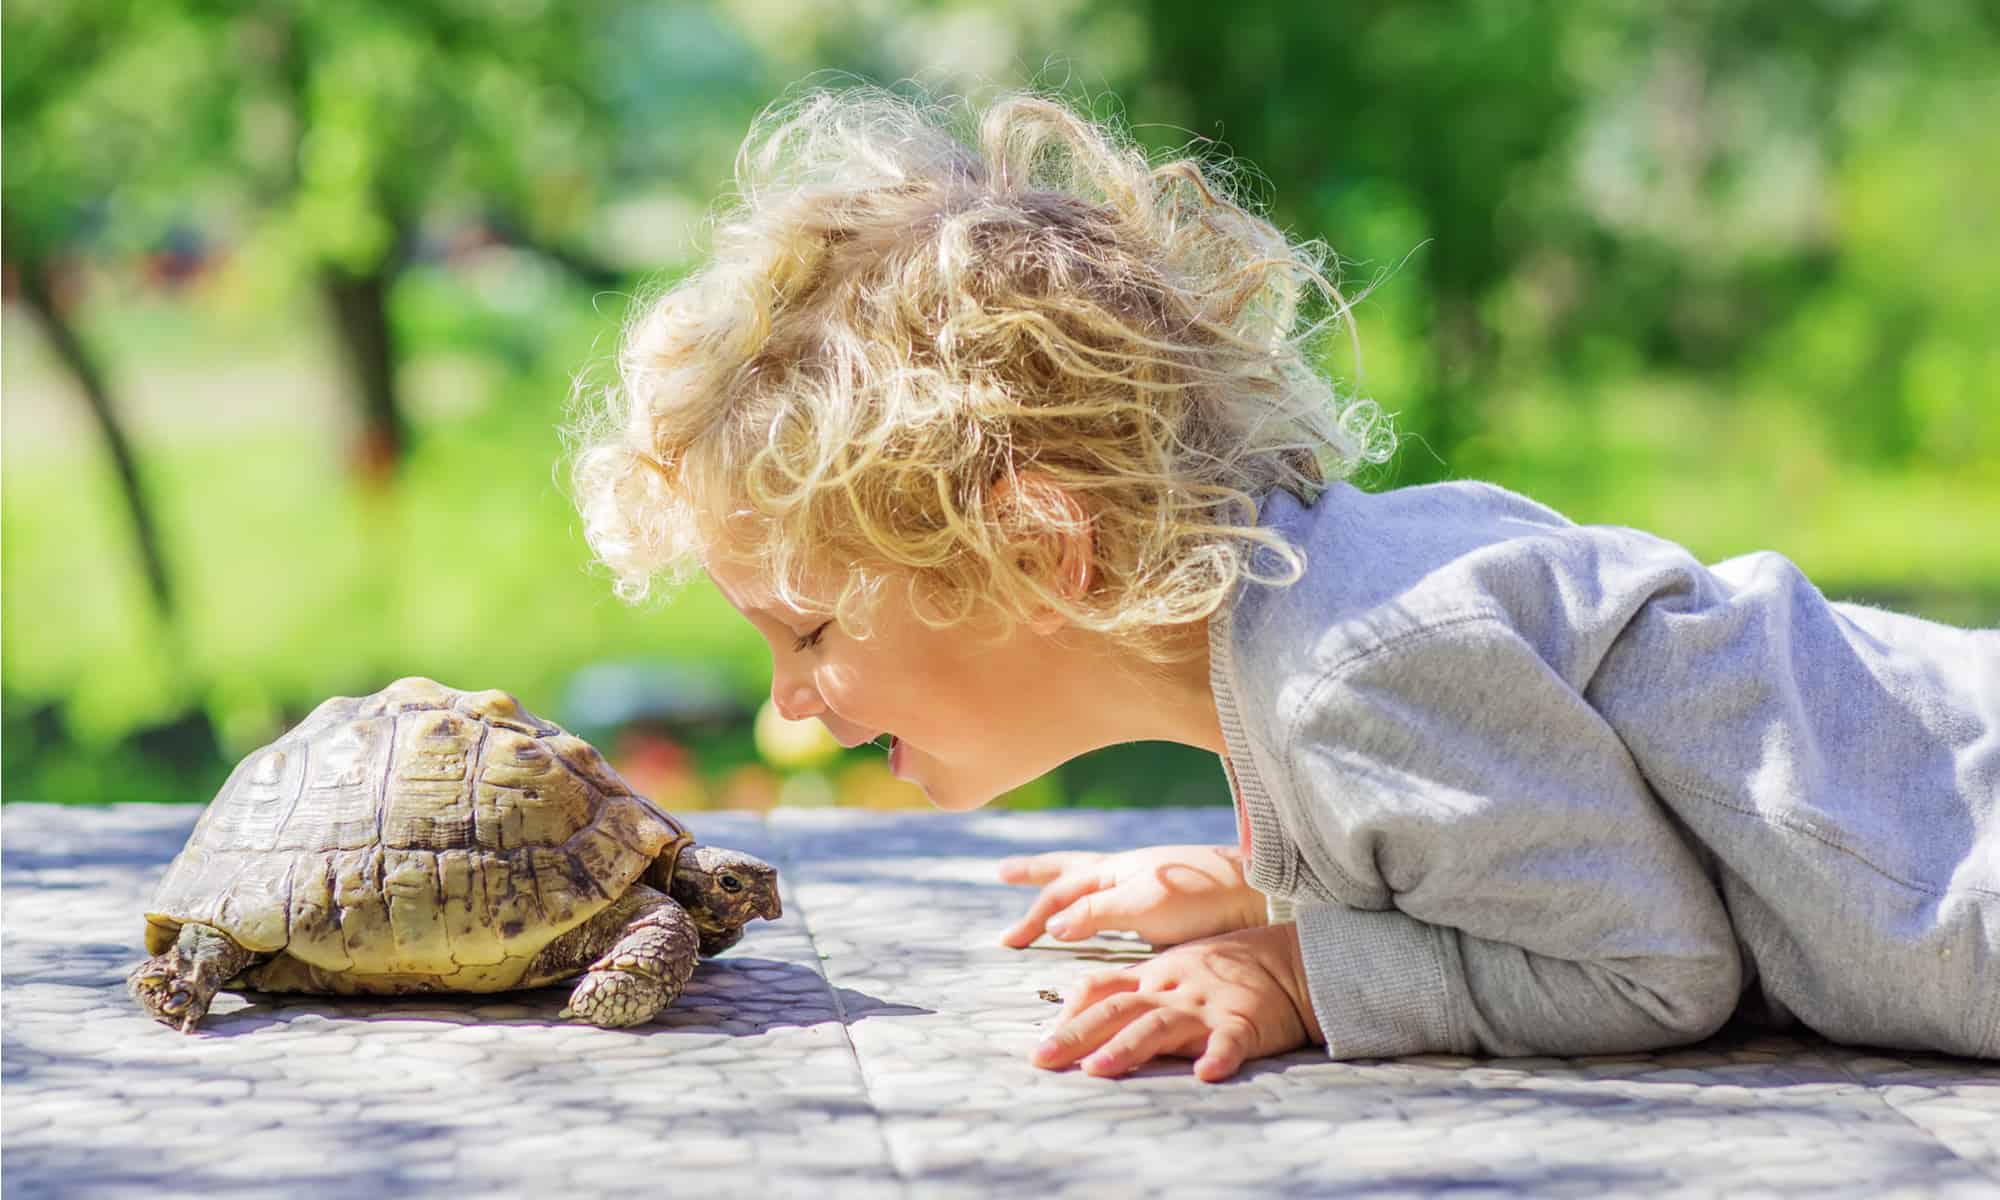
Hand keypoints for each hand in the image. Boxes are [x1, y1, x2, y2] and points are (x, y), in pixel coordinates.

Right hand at [997, 844, 1264, 948]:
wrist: (1257, 894)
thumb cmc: (1201, 897)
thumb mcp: (1142, 904)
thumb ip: (1096, 912)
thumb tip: (1051, 924)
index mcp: (1115, 869)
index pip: (1060, 891)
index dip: (1033, 917)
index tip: (1009, 943)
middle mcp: (1124, 870)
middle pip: (1069, 868)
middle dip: (1034, 873)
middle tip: (1003, 873)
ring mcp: (1144, 881)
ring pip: (1091, 876)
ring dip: (1061, 880)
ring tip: (1042, 878)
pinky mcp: (1164, 898)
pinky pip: (1114, 892)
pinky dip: (1093, 895)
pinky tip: (1100, 903)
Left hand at [1029, 923, 1324, 1082]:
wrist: (1290, 960)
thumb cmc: (1226, 969)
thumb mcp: (1173, 969)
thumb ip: (1132, 987)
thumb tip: (1079, 1009)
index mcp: (1154, 976)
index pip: (1102, 988)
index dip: (1070, 1013)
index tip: (1043, 1041)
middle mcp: (1173, 989)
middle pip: (1117, 1009)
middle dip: (1076, 1034)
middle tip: (1042, 1059)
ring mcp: (1208, 1005)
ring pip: (1161, 1025)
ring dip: (1127, 1047)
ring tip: (1098, 1070)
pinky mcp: (1246, 1023)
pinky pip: (1231, 1040)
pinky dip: (1219, 1056)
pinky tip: (1207, 1074)